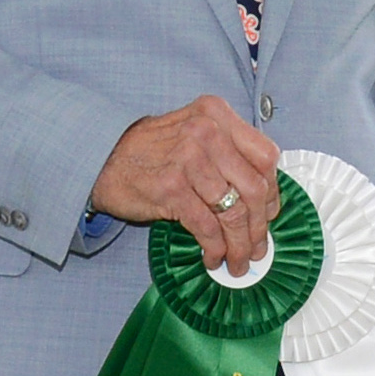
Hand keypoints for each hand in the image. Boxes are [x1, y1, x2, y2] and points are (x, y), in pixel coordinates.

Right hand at [92, 97, 281, 275]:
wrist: (101, 157)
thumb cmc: (150, 150)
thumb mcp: (193, 132)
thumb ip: (228, 153)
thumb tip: (264, 197)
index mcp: (217, 115)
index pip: (265, 157)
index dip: (273, 192)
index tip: (269, 215)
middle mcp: (206, 132)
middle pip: (254, 189)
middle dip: (260, 227)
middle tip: (257, 248)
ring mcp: (188, 159)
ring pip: (233, 212)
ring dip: (239, 244)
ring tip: (237, 260)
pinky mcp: (170, 188)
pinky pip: (207, 226)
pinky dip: (215, 248)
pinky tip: (212, 256)